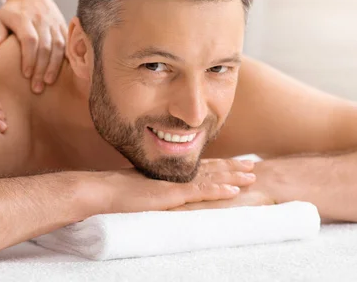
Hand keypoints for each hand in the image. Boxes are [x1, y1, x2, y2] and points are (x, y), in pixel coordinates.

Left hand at [0, 0, 67, 93]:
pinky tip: (61, 72)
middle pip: (45, 46)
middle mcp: (42, 19)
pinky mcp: (63, 25)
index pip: (30, 40)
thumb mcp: (0, 18)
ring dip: (54, 66)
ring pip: (59, 46)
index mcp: (24, 17)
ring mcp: (54, 22)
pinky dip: (65, 58)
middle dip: (42, 68)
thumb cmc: (12, 9)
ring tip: (48, 82)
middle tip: (36, 88)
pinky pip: (67, 42)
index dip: (29, 58)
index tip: (26, 75)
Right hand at [93, 158, 256, 214]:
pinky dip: (218, 190)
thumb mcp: (142, 186)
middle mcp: (175, 174)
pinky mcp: (172, 194)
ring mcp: (175, 183)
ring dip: (233, 177)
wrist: (105, 191)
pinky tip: (233, 191)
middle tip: (252, 166)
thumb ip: (156, 186)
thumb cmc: (118, 190)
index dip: (220, 165)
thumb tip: (161, 190)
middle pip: (211, 169)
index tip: (235, 163)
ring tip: (251, 176)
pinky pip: (200, 192)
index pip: (201, 167)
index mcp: (170, 172)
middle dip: (232, 167)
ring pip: (211, 178)